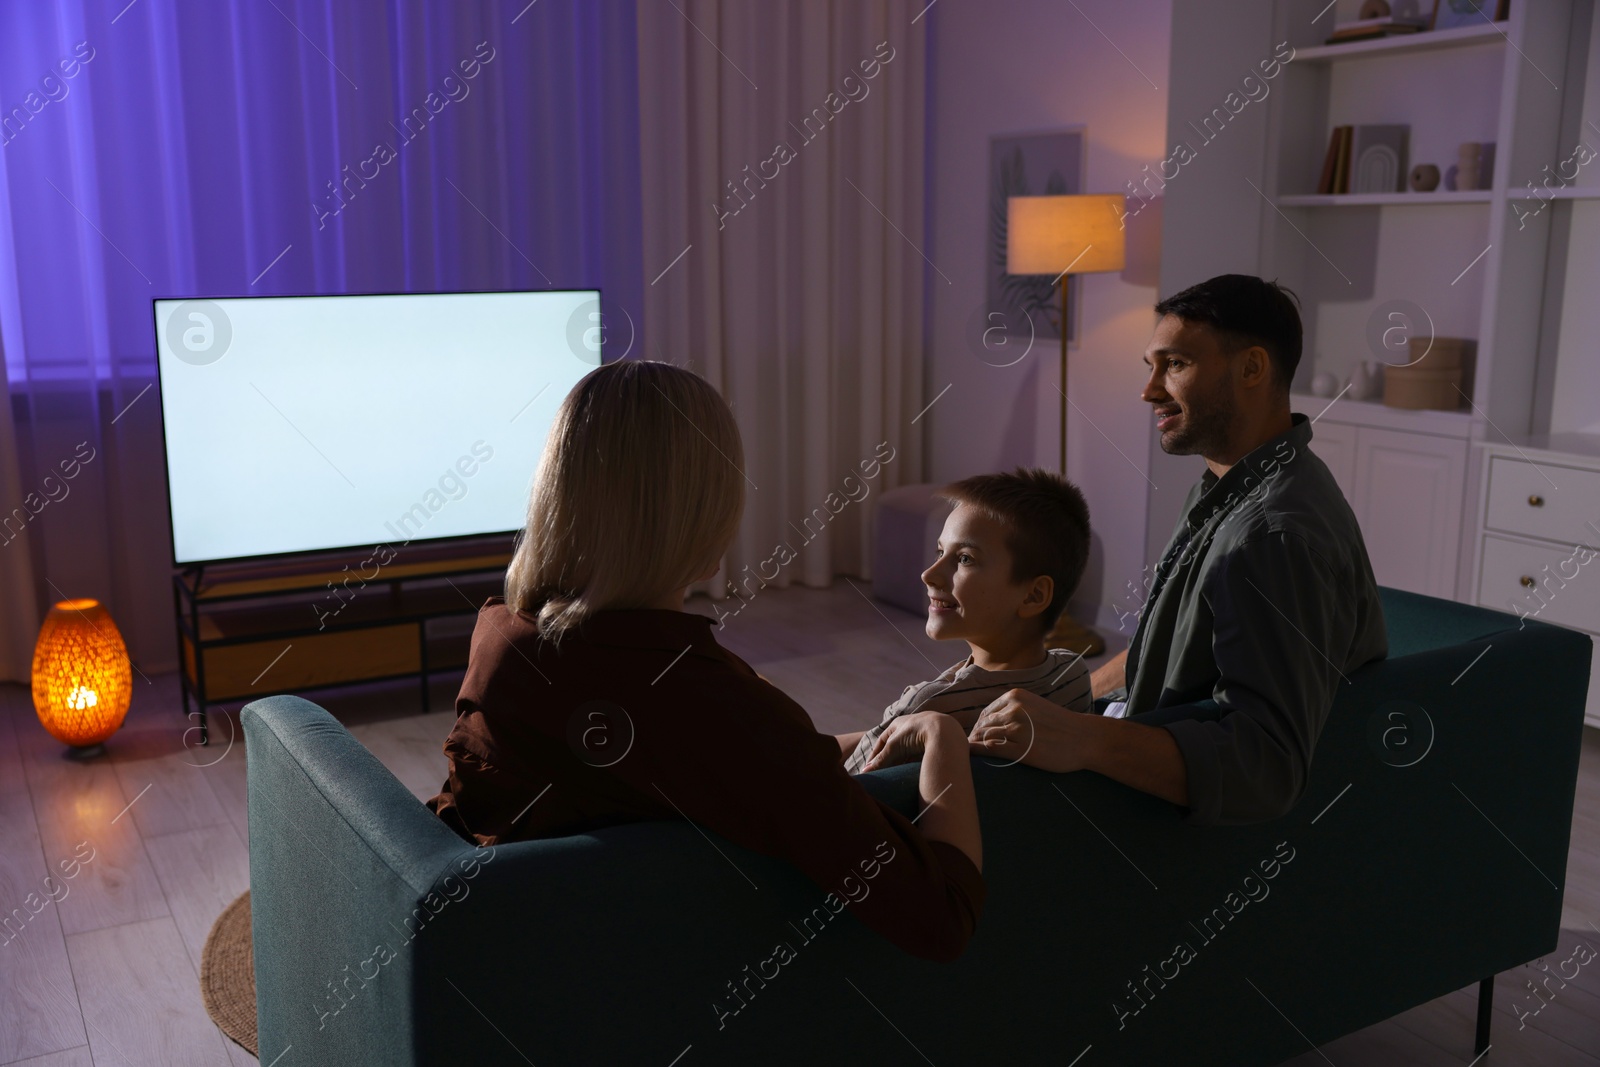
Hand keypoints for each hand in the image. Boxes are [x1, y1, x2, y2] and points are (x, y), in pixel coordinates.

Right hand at [860, 711, 958, 771]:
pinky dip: (913, 765)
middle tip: (881, 775)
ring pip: (908, 753)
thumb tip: (866, 772)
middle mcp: (910, 728)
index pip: (882, 741)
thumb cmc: (915, 733)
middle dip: (888, 761)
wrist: (944, 731)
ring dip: (901, 764)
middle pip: (895, 747)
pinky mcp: (933, 744)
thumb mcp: (894, 746)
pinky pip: (919, 757)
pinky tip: (910, 773)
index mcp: (899, 723)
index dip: (875, 755)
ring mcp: (922, 735)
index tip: (869, 768)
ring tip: (895, 777)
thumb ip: (881, 759)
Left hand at [968, 688, 1093, 773]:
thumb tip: (990, 722)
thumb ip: (1014, 709)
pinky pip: (991, 750)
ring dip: (976, 745)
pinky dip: (980, 752)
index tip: (978, 736)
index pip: (986, 713)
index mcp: (1016, 696)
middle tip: (974, 748)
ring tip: (973, 755)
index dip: (980, 726)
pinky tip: (977, 757)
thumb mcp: (1035, 706)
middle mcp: (1014, 709)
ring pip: (984, 736)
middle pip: (983, 725)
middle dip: (976, 737)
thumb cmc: (1061, 725)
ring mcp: (1017, 729)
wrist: (1085, 738)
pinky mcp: (1021, 749)